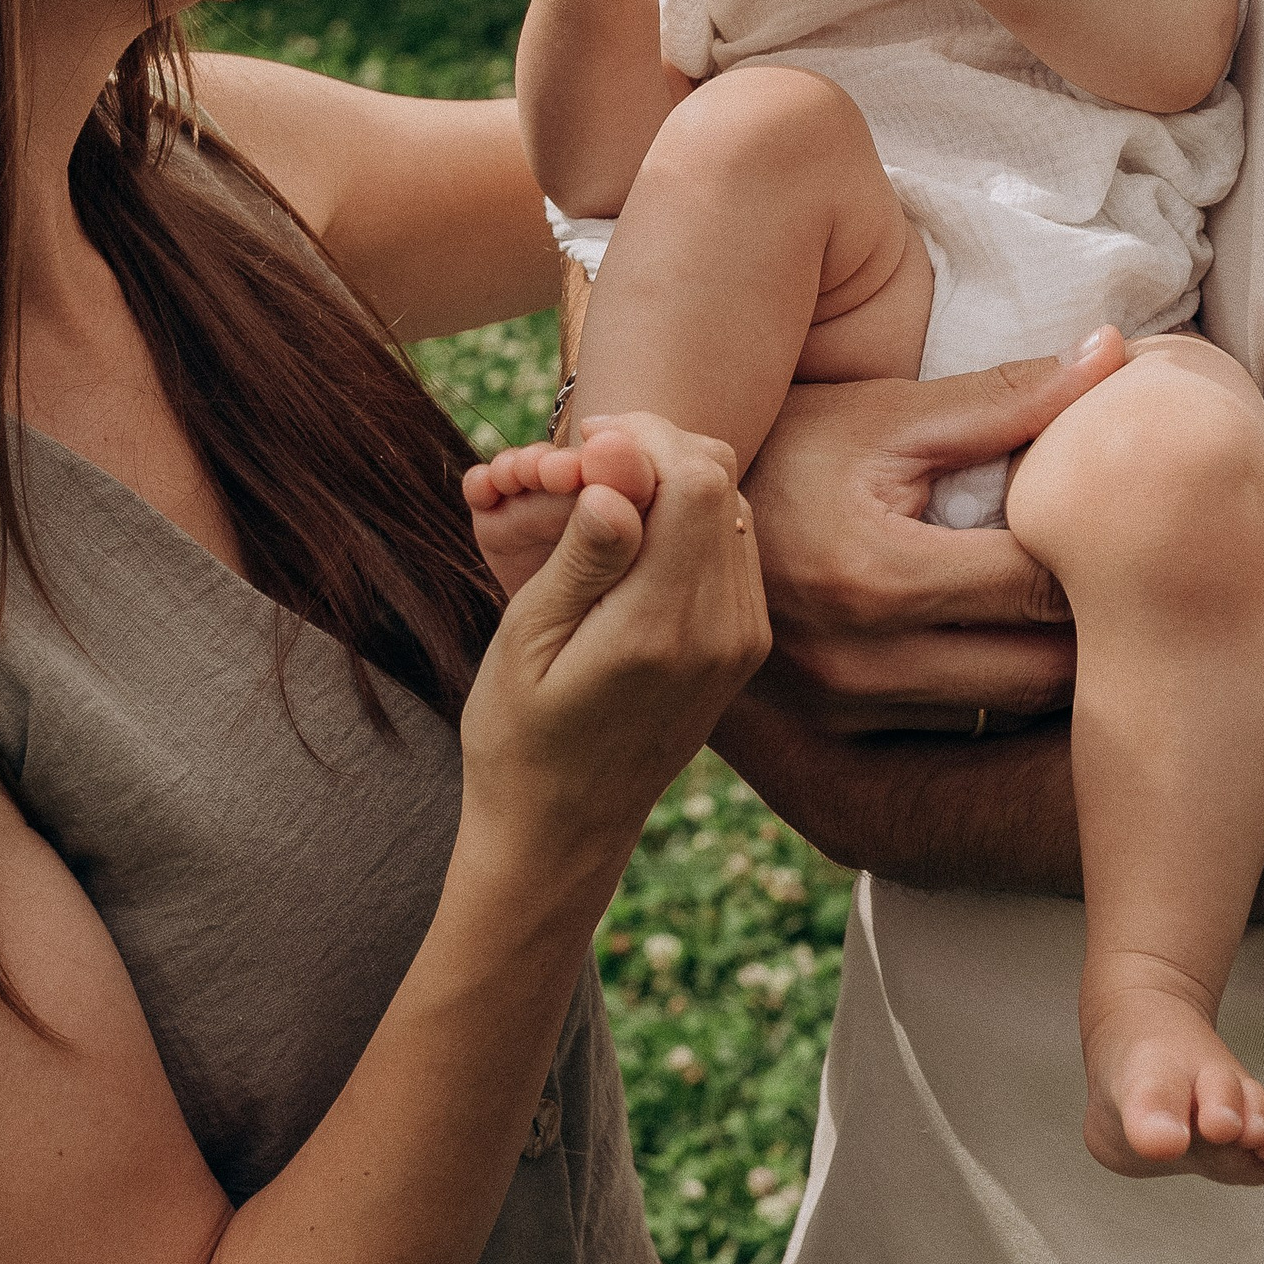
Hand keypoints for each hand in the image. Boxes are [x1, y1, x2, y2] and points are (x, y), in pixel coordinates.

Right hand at [458, 412, 772, 860]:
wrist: (563, 827)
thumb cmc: (520, 734)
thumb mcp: (527, 641)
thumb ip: (583, 554)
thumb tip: (620, 470)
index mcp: (659, 628)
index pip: (697, 481)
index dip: (644, 436)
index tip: (582, 440)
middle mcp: (719, 632)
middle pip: (722, 482)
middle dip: (658, 448)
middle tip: (588, 455)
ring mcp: (740, 641)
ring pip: (733, 506)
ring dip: (674, 480)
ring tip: (603, 492)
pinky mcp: (743, 645)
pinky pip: (733, 545)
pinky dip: (689, 519)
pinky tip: (634, 532)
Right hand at [740, 332, 1129, 723]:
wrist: (672, 512)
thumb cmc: (791, 445)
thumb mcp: (890, 413)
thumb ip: (1008, 395)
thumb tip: (1115, 351)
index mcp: (881, 575)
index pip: (1044, 586)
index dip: (1102, 551)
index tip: (1126, 517)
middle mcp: (864, 661)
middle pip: (1045, 671)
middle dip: (1096, 621)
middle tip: (1125, 566)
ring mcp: (850, 707)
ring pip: (1010, 710)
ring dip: (1054, 662)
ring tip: (1077, 601)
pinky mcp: (844, 733)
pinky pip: (959, 727)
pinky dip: (996, 687)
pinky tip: (1007, 635)